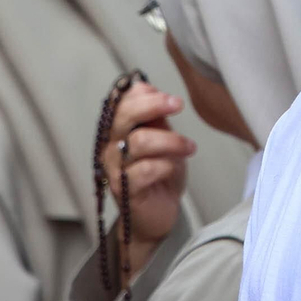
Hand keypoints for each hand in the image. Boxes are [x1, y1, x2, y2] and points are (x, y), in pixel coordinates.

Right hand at [101, 82, 195, 278]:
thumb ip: (155, 117)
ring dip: (171, 141)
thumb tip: (145, 87)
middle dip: (153, 105)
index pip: (120, 104)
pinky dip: (167, 165)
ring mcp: (115, 170)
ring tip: (190, 147)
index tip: (168, 96)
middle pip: (123, 117)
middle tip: (177, 104)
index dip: (142, 95)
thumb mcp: (163, 139)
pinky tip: (176, 168)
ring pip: (139, 142)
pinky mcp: (125, 191)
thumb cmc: (160, 174)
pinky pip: (145, 170)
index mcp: (118, 132)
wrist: (159, 214)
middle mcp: (111, 148)